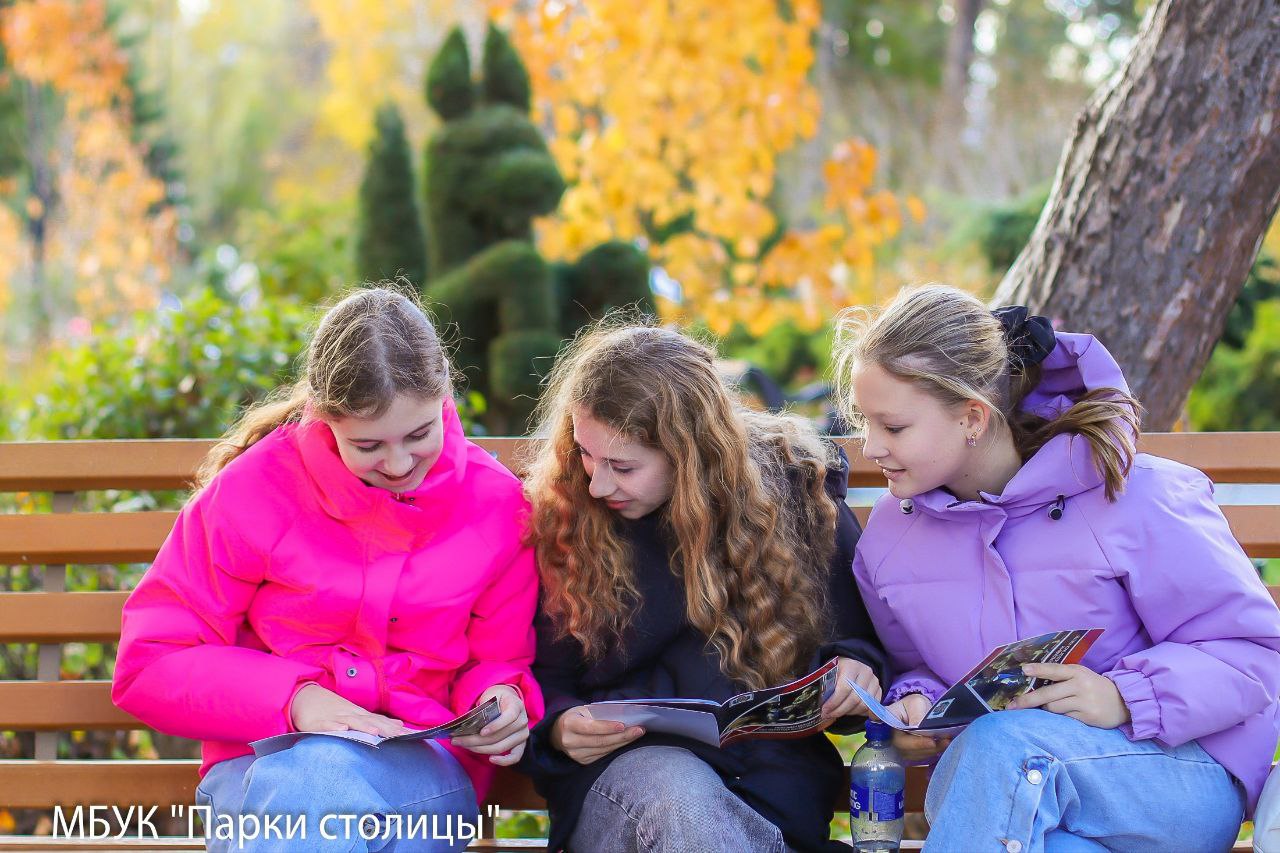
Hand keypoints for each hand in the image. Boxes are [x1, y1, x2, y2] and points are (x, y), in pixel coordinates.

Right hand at [289, 683, 409, 736]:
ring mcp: (335, 717)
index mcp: (361, 715)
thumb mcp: (357, 715)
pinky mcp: (317, 722)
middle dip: (387, 729)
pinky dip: (333, 727)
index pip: (383, 723)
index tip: (414, 735)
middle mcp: (351, 715)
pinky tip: (341, 729)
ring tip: (376, 733)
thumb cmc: (333, 710)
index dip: (398, 729)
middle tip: (403, 736)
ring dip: (364, 726)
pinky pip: (326, 725)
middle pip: (372, 722)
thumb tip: (399, 725)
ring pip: (352, 722)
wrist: (304, 697)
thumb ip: (377, 721)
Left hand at [451, 685, 529, 765]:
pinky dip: (503, 761)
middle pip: (500, 736)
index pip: (510, 717)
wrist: (506, 701)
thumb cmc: (496, 699)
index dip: (496, 726)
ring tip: (464, 746)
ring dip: (481, 749)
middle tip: (458, 740)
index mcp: (516, 706)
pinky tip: (491, 759)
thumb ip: (484, 708)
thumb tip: (467, 723)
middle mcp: (523, 721)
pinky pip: (515, 756)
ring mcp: (523, 734)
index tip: (481, 732)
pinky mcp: (521, 745)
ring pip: (502, 747)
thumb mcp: (490, 696)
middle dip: (476, 740)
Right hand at [550, 705, 644, 764]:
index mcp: (569, 724)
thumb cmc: (576, 717)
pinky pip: (603, 755)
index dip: (607, 727)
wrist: (559, 733)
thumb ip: (599, 713)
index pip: (590, 727)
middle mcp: (570, 741)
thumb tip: (624, 714)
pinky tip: (626, 742)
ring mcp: (576, 754)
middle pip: (600, 741)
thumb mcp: (583, 710)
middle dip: (622, 736)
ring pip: (604, 750)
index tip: (623, 725)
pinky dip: (616, 748)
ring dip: (623, 742)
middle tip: (639, 729)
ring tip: (637, 734)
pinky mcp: (583, 762)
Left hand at [820, 657, 881, 722]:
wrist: (853, 662)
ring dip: (850, 713)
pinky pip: (872, 707)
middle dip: (840, 710)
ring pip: (864, 705)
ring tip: (838, 713)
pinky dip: (861, 713)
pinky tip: (851, 712)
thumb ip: (827, 685)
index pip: (844, 688)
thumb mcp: (830, 670)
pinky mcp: (880, 690)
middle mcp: (866, 673)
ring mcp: (874, 682)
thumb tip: (821, 704)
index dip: (834, 702)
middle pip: (855, 699)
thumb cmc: (839, 667)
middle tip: (829, 715)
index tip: (825, 710)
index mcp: (851, 666)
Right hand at [885, 693, 950, 761]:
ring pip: (916, 755)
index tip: (932, 741)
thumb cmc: (913, 704)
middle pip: (908, 751)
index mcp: (888, 725)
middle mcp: (891, 740)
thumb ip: (917, 715)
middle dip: (928, 747)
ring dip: (933, 750)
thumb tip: (919, 729)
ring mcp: (900, 748)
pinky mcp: (909, 753)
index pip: (900, 740)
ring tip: (947, 741)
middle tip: (945, 741)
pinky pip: (921, 756)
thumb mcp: (915, 703)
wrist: (914, 709)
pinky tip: (943, 745)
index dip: (916, 743)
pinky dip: (933, 752)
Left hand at [1006, 663, 1130, 728]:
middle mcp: (1081, 685)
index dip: (1039, 669)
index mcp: (1077, 672)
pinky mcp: (1088, 717)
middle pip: (1048, 694)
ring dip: (1046, 709)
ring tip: (1049, 708)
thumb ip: (1061, 677)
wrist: (1123, 701)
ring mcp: (1085, 702)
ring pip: (1054, 708)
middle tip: (1012, 706)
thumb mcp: (1080, 675)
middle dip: (1027, 701)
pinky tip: (1063, 715)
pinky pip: (1064, 718)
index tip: (1024, 670)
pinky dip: (1059, 717)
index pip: (1055, 669)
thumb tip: (1031, 681)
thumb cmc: (1093, 687)